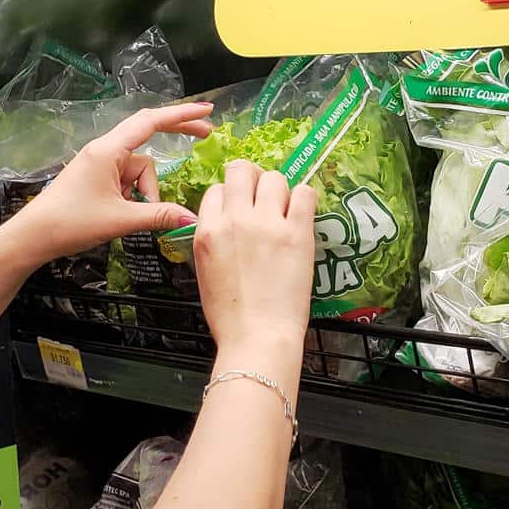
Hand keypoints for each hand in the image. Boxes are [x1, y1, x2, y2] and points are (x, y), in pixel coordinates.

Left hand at [0, 103, 214, 270]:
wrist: (34, 235)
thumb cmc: (72, 222)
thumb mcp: (121, 220)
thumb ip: (159, 215)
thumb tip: (191, 218)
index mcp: (108, 150)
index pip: (151, 122)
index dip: (182, 115)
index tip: (206, 111)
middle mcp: (105, 150)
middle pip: (148, 136)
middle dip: (175, 136)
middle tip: (205, 136)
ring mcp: (100, 163)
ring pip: (139, 168)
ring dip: (145, 190)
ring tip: (130, 215)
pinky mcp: (97, 177)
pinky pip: (126, 179)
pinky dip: (133, 194)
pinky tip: (123, 214)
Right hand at [193, 162, 316, 370]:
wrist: (257, 337)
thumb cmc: (230, 316)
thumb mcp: (204, 272)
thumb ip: (212, 241)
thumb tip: (226, 226)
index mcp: (207, 231)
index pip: (216, 190)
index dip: (229, 196)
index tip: (240, 207)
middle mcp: (235, 220)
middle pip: (242, 172)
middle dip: (252, 178)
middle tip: (262, 194)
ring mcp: (267, 224)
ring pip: (274, 178)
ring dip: (279, 189)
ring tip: (284, 208)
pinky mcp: (297, 233)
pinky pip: (305, 192)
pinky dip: (304, 197)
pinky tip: (302, 213)